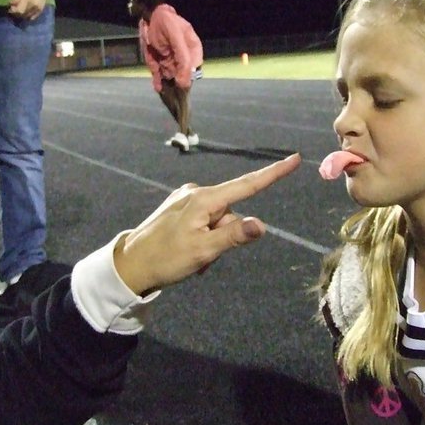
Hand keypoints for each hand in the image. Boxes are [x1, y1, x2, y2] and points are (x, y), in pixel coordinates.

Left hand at [8, 0, 50, 19]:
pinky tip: (27, 15)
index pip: (19, 10)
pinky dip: (30, 16)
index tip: (10, 8)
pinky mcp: (41, 8)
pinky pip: (35, 15)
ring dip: (23, 15)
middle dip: (17, 13)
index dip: (14, 11)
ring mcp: (38, 7)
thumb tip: (11, 4)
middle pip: (24, 14)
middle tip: (14, 9)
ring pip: (29, 15)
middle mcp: (33, 4)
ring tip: (20, 11)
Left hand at [114, 154, 300, 293]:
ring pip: (217, 221)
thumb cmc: (166, 259)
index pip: (247, 185)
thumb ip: (234, 236)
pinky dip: (202, 238)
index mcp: (203, 199)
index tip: (295, 159)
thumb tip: (261, 225)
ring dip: (212, 242)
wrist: (129, 265)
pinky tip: (186, 253)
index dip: (273, 174)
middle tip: (204, 258)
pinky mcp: (178, 208)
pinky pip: (203, 222)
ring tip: (192, 259)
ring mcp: (185, 199)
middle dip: (225, 237)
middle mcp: (195, 192)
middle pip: (230, 214)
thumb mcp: (204, 250)